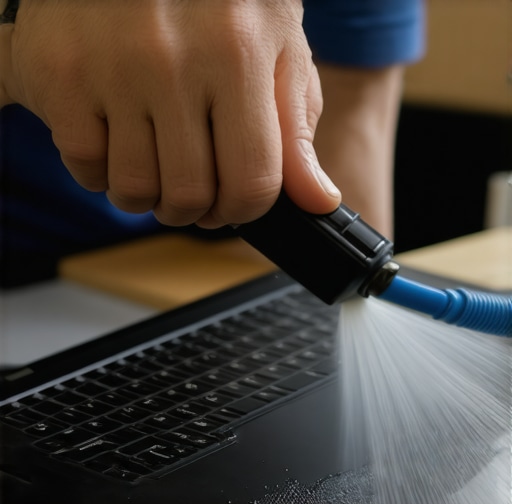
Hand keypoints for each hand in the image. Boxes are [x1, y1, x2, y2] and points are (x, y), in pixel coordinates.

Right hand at [0, 0, 339, 227]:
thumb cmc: (216, 8)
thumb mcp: (274, 56)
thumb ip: (295, 133)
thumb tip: (319, 202)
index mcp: (240, 56)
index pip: (253, 182)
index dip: (243, 210)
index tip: (231, 204)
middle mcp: (174, 60)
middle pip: (190, 197)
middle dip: (194, 208)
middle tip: (191, 185)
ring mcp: (111, 67)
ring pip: (135, 191)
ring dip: (148, 193)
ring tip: (155, 160)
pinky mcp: (60, 75)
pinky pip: (85, 169)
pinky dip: (102, 172)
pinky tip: (117, 140)